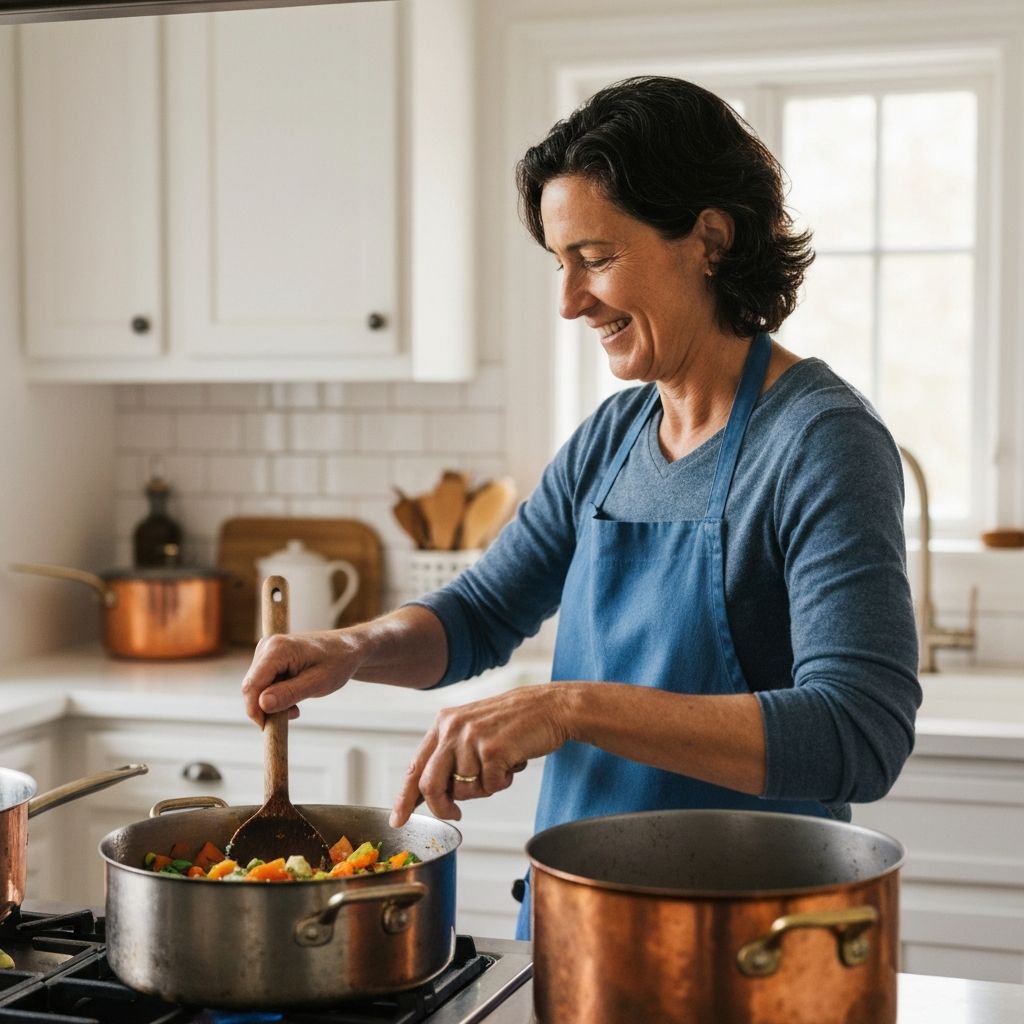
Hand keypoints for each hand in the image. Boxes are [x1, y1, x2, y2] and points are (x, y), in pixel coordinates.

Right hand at [241, 630, 362, 727]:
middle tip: (294, 714)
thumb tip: (262, 704)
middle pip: (252, 688)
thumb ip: (290, 693)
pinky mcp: (268, 659)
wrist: (347, 648)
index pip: (252, 684)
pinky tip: (293, 700)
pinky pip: (263, 684)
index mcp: (277, 649)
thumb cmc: (338, 661)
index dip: (254, 709)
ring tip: (297, 707)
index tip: (266, 728)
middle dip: (266, 707)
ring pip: (257, 688)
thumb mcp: (318, 682)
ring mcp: (266, 651)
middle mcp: (266, 646)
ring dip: (273, 703)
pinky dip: (275, 696)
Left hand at [389, 684, 570, 827]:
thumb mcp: (473, 730)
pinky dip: (503, 782)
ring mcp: (471, 738)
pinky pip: (490, 786)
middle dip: (441, 806)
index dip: (405, 796)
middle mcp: (452, 728)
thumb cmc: (514, 722)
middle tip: (456, 814)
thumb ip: (451, 755)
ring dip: (485, 787)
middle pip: (431, 784)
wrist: (549, 707)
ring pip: (464, 790)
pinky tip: (512, 762)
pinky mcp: (493, 749)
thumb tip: (432, 794)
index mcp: (444, 723)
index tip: (398, 819)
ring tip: (501, 765)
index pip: (416, 765)